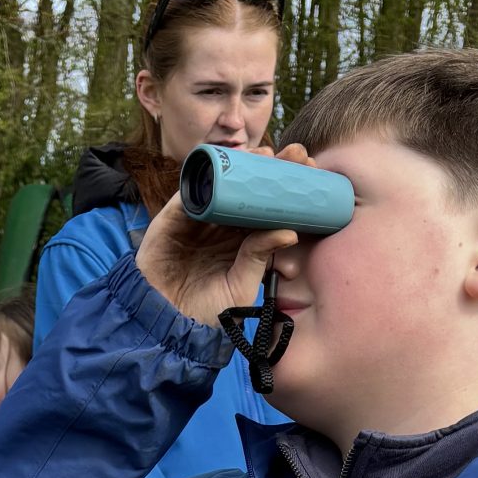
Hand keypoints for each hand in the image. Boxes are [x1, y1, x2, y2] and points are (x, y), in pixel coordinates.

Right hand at [136, 141, 310, 325]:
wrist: (167, 324)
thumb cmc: (206, 312)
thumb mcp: (240, 286)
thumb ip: (259, 258)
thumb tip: (290, 233)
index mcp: (241, 241)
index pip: (266, 209)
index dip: (286, 190)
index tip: (310, 173)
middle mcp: (221, 225)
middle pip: (248, 189)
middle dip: (272, 169)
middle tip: (297, 154)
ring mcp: (198, 218)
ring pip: (222, 183)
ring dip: (244, 164)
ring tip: (266, 154)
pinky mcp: (173, 217)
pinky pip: (192, 190)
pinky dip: (208, 174)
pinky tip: (227, 162)